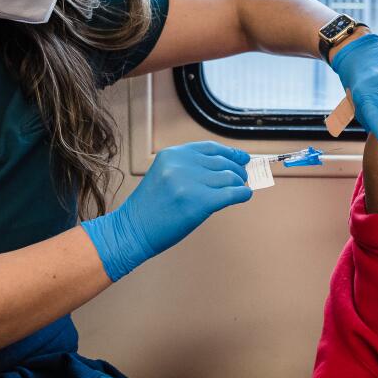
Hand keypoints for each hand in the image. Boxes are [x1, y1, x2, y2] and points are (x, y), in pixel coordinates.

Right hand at [81, 141, 251, 280]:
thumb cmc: (150, 207)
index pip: (210, 148)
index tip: (241, 157)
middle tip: (243, 177)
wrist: (133, 230)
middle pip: (222, 162)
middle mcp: (181, 164)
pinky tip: (244, 196)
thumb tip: (225, 166)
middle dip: (237, 170)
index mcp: (172, 154)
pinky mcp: (199, 202)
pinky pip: (231, 193)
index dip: (230, 152)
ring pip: (229, 177)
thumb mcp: (165, 175)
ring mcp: (190, 183)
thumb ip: (190, 167)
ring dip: (239, 183)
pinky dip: (242, 194)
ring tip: (240, 188)